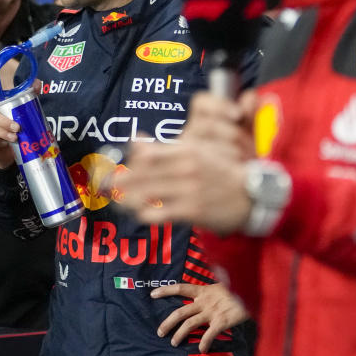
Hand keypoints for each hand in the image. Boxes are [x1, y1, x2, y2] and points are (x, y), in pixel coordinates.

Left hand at [115, 91, 258, 232]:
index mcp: (187, 150)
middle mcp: (185, 168)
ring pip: (146, 195)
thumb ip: (166, 148)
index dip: (128, 162)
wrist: (252, 195)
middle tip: (103, 186)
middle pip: (142, 174)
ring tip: (117, 202)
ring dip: (126, 199)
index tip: (116, 167)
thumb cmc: (222, 172)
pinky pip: (160, 213)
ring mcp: (188, 190)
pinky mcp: (191, 211)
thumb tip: (136, 141)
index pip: (147, 154)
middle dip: (119, 181)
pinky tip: (140, 214)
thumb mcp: (197, 151)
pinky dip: (146, 214)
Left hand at [154, 283, 248, 351]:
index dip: (166, 291)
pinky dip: (204, 343)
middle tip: (159, 332)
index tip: (152, 294)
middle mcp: (205, 301)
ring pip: (189, 324)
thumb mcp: (224, 286)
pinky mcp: (222, 321)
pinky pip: (209, 334)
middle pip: (180, 312)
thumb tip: (205, 298)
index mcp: (204, 291)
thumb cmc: (240, 289)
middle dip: (167, 323)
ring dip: (179, 334)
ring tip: (173, 343)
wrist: (254, 290)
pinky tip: (201, 350)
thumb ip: (213, 293)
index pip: (180, 288)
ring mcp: (212, 312)